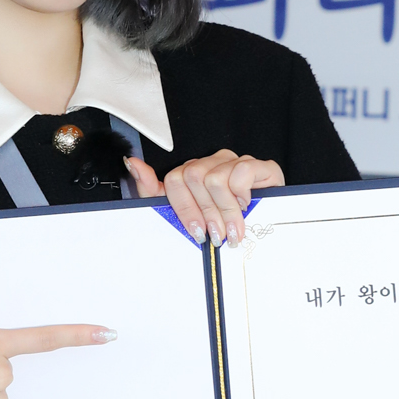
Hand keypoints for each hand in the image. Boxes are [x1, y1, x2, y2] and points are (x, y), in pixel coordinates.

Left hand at [125, 150, 284, 245]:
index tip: (197, 232)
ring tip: (234, 228)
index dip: (184, 209)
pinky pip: (241, 171)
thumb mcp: (182, 213)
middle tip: (217, 235)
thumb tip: (132, 162)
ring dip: (225, 210)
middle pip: (194, 177)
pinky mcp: (260, 166)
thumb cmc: (223, 222)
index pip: (175, 179)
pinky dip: (242, 192)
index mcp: (194, 172)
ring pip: (215, 178)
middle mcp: (213, 163)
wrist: (266, 227)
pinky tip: (246, 204)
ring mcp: (235, 162)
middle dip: (206, 213)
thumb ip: (153, 189)